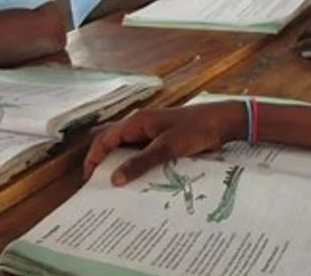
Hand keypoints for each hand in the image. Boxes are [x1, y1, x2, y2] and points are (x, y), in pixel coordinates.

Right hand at [84, 102, 244, 185]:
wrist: (222, 122)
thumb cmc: (195, 129)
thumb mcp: (167, 147)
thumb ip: (141, 162)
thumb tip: (115, 178)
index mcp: (137, 122)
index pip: (104, 139)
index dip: (93, 157)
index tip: (88, 178)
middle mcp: (140, 125)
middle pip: (113, 143)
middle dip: (104, 162)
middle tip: (99, 185)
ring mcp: (151, 133)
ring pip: (128, 150)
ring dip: (122, 165)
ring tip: (117, 188)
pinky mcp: (162, 140)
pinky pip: (143, 154)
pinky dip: (138, 166)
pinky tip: (140, 181)